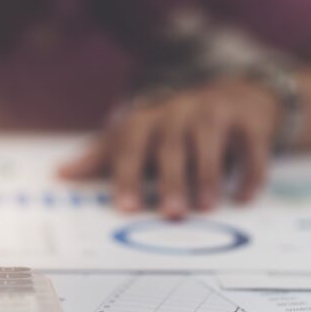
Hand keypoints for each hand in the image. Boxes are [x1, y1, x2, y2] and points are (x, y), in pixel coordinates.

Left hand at [59, 78, 280, 218]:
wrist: (234, 97)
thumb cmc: (173, 129)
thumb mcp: (136, 138)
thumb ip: (101, 158)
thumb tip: (59, 174)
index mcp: (147, 119)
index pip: (131, 144)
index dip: (127, 175)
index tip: (126, 207)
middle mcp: (178, 111)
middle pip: (171, 146)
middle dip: (171, 180)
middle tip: (171, 214)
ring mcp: (215, 113)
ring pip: (209, 143)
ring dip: (208, 176)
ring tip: (206, 208)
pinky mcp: (250, 121)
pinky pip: (251, 147)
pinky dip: (250, 173)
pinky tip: (244, 199)